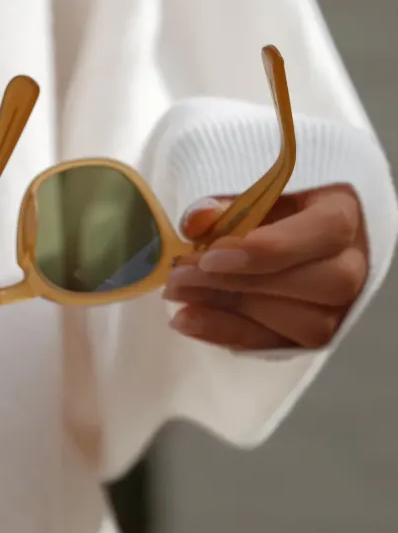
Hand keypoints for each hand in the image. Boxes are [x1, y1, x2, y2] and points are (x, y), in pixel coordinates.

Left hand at [163, 185, 367, 350]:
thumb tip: (198, 220)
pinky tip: (187, 320)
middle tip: (180, 275)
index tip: (211, 255)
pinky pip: (279, 346)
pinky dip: (229, 334)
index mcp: (344, 211)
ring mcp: (340, 305)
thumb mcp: (246, 187)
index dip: (270, 248)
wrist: (275, 225)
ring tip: (178, 294)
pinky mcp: (312, 334)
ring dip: (232, 313)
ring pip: (307, 324)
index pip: (327, 231)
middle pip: (323, 284)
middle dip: (242, 283)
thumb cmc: (263, 200)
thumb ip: (226, 203)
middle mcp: (354, 263)